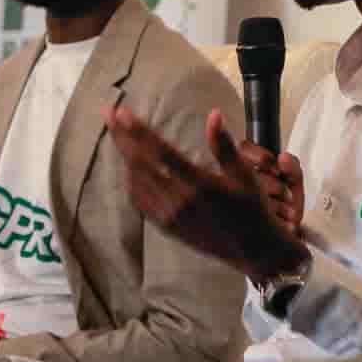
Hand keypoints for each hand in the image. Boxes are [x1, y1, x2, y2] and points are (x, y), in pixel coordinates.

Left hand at [105, 106, 309, 279]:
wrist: (252, 249)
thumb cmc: (252, 207)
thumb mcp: (244, 174)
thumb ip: (224, 145)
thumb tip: (213, 114)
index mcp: (200, 184)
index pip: (161, 153)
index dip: (139, 132)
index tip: (122, 113)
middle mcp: (180, 201)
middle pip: (140, 164)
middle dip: (122, 137)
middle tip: (109, 113)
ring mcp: (169, 216)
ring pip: (136, 182)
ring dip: (124, 155)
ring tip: (119, 134)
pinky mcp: (166, 227)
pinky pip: (140, 201)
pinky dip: (131, 180)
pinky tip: (130, 167)